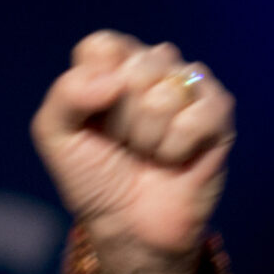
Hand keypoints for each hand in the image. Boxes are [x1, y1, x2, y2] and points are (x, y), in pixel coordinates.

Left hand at [30, 32, 235, 273]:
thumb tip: (114, 80)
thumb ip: (66, 94)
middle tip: (123, 143)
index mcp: (113, 66)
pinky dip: (177, 146)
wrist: (128, 227)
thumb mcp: (56, 135)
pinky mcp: (218, 113)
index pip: (103, 45)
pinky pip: (197, 115)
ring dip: (148, 137)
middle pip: (135, 68)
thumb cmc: (93, 179)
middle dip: (120, 118)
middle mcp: (153, 68)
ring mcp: (187, 88)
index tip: (91, 119)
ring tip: (147, 153)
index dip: (92, 86)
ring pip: (164, 93)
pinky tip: (175, 159)